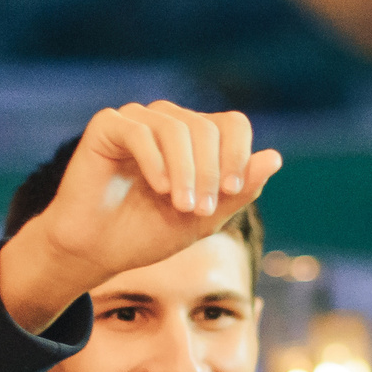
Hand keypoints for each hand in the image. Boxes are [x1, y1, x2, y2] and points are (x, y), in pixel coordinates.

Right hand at [0, 103, 282, 331]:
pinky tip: (159, 189)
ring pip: (177, 128)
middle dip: (210, 172)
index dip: (238, 156)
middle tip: (200, 210)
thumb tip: (274, 158)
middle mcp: (168, 121)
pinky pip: (140, 132)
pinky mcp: (108, 126)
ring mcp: (137, 120)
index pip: (232, 124)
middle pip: (207, 127)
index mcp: (196, 138)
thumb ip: (239, 191)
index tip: (231, 192)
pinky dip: (155, 161)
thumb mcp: (203, 219)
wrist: (96, 251)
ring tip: (181, 206)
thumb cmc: (147, 234)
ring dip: (186, 171)